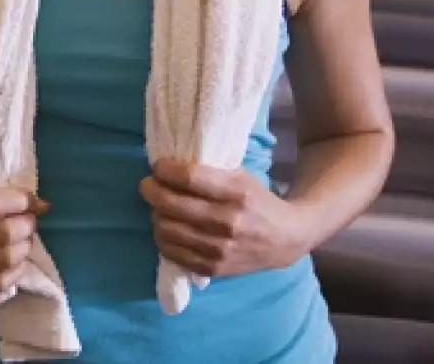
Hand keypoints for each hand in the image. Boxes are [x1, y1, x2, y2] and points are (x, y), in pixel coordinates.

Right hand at [0, 183, 49, 295]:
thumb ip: (0, 195)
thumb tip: (42, 204)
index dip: (20, 202)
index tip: (30, 202)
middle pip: (4, 233)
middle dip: (26, 226)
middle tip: (28, 223)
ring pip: (5, 258)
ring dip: (24, 248)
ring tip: (23, 242)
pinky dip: (14, 272)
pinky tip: (16, 263)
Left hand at [139, 158, 311, 278]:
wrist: (285, 239)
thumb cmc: (258, 200)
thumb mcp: (241, 177)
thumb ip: (209, 171)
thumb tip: (168, 166)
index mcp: (236, 193)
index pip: (189, 178)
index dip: (165, 170)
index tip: (157, 167)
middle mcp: (227, 222)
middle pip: (171, 204)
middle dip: (151, 190)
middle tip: (148, 185)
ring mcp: (219, 249)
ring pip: (166, 229)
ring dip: (156, 214)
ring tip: (159, 207)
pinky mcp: (213, 268)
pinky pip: (173, 253)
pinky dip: (163, 238)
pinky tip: (167, 229)